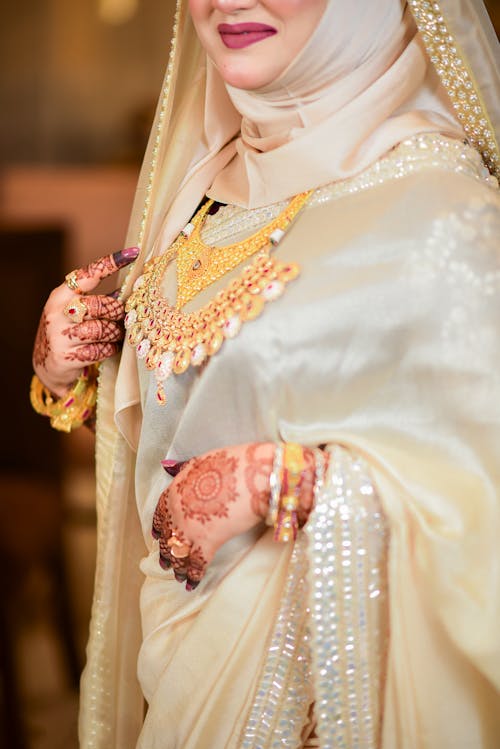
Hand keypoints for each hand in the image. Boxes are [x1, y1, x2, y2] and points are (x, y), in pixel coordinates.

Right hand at [32, 247, 138, 396]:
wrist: (46, 364)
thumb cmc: (69, 332)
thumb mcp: (75, 311)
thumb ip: (97, 300)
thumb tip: (129, 289)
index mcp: (60, 296)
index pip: (88, 274)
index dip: (111, 263)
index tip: (133, 254)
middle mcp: (58, 313)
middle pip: (100, 305)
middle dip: (116, 312)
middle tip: (120, 317)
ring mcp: (60, 335)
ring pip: (103, 329)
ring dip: (115, 332)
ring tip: (115, 334)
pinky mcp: (67, 356)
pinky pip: (101, 349)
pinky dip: (111, 348)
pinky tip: (109, 348)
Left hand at [152, 442, 315, 590]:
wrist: (254, 474)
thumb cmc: (235, 462)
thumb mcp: (203, 460)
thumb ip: (186, 468)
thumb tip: (169, 466)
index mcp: (177, 488)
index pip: (161, 511)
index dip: (159, 526)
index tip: (157, 536)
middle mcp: (179, 509)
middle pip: (168, 535)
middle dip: (167, 552)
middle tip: (165, 564)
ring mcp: (191, 526)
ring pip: (179, 552)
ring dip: (178, 567)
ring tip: (178, 576)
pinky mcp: (209, 541)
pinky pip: (198, 563)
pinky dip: (194, 575)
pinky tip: (192, 584)